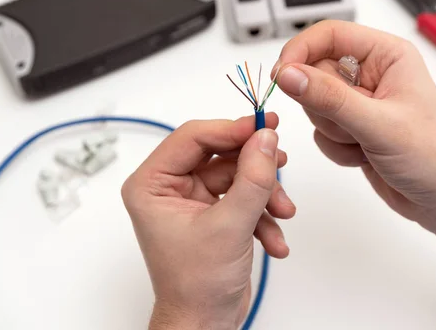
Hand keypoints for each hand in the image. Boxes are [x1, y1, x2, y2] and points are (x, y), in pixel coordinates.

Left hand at [122, 114, 294, 329]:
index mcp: (152, 184)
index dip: (231, 129)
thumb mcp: (230, 226)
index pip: (193, 137)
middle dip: (254, 166)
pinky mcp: (215, 213)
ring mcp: (194, 201)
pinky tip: (274, 241)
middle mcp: (170, 188)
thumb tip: (267, 138)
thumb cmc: (196, 286)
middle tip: (281, 159)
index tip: (264, 127)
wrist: (205, 325)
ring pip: (238, 175)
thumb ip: (252, 178)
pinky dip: (263, 215)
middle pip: (220, 154)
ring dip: (265, 194)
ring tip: (283, 212)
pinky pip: (244, 197)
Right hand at [272, 20, 435, 228]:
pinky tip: (364, 155)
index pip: (330, 34)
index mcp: (387, 55)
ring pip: (315, 103)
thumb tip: (288, 74)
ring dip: (334, 130)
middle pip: (315, 71)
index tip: (281, 76)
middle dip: (326, 106)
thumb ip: (329, 98)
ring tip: (365, 142)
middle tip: (352, 125)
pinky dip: (337, 146)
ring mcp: (360, 100)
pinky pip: (321, 128)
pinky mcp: (352, 125)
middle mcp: (372, 72)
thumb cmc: (431, 157)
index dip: (301, 51)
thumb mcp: (377, 124)